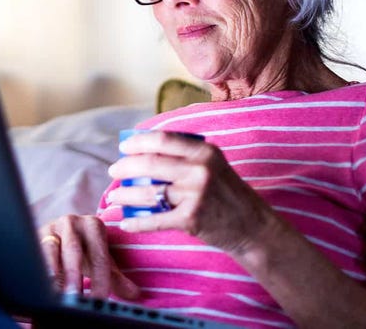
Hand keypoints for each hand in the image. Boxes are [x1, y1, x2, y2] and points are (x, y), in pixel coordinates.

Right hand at [37, 215, 140, 299]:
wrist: (60, 233)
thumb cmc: (84, 250)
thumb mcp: (100, 261)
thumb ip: (116, 278)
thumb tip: (134, 294)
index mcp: (93, 225)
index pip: (99, 255)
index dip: (100, 279)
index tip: (99, 300)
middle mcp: (71, 222)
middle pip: (73, 250)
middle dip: (74, 275)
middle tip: (75, 296)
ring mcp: (50, 228)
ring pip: (49, 250)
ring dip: (52, 273)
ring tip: (54, 293)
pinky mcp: (33, 236)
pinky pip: (33, 253)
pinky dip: (37, 270)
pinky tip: (38, 285)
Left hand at [106, 131, 276, 256]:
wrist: (252, 226)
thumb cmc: (228, 192)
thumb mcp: (214, 163)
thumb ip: (186, 155)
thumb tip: (145, 150)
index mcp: (205, 151)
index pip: (163, 139)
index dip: (138, 142)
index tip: (124, 147)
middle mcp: (200, 170)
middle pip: (150, 164)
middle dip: (125, 167)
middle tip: (113, 171)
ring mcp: (195, 195)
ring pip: (149, 192)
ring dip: (125, 195)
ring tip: (113, 197)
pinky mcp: (191, 219)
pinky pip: (155, 220)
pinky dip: (137, 223)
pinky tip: (125, 223)